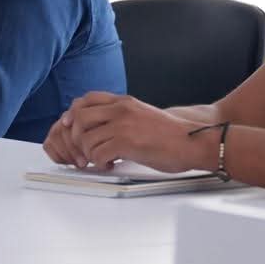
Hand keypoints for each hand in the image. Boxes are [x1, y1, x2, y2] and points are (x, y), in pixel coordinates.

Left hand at [49, 92, 210, 172]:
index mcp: (124, 102)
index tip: (71, 127)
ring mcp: (123, 124)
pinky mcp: (127, 142)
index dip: (74, 113)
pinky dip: (100, 163)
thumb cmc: (171, 134)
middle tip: (85, 152)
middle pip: (79, 117)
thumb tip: (103, 129)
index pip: (87, 98)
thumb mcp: (142, 115)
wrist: (193, 140)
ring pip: (86, 138)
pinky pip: (98, 153)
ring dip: (90, 154)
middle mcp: (121, 109)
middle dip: (77, 138)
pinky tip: (111, 164)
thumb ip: (123, 117)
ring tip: (102, 160)